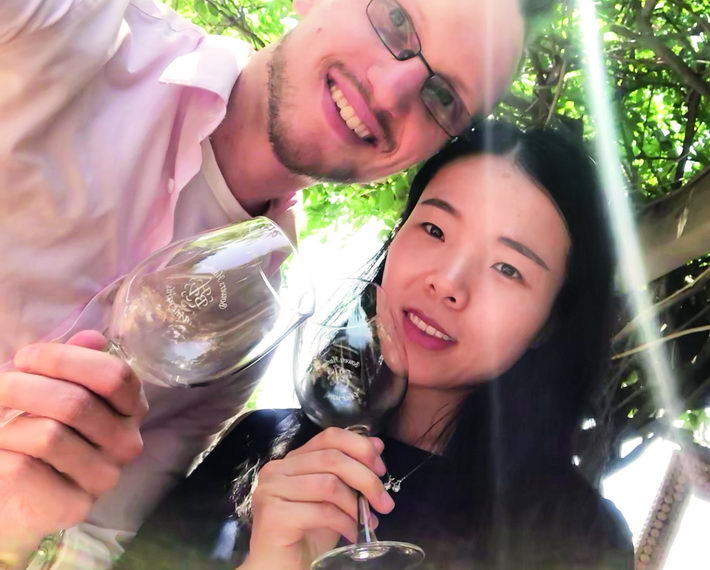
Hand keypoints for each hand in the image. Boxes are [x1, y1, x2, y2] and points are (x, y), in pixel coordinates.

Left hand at [0, 331, 146, 557]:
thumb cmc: (41, 429)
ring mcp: (104, 477)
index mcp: (131, 409)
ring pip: (48, 435)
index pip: (114, 376)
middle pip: (76, 403)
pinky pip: (24, 469)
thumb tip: (92, 337)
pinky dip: (0, 454)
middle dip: (23, 387)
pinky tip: (0, 454)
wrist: (20, 495)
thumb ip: (75, 363)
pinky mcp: (73, 507)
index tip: (25, 357)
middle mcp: (127, 443)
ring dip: (8, 424)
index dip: (65, 359)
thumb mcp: (57, 389)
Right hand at [242, 427, 393, 569]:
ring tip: (368, 521)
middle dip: (366, 479)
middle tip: (384, 502)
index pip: (330, 436)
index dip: (360, 447)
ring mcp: (271, 491)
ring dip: (356, 504)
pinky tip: (352, 534)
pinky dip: (344, 522)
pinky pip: (321, 511)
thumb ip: (350, 473)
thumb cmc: (306, 536)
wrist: (280, 569)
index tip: (380, 469)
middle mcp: (277, 470)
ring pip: (329, 484)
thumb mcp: (335, 500)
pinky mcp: (273, 515)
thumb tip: (378, 444)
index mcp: (291, 460)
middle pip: (332, 458)